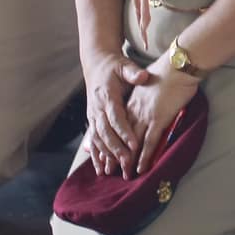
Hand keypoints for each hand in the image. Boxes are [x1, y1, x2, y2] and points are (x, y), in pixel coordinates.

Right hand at [81, 46, 150, 176]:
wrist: (97, 64)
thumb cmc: (114, 66)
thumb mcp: (124, 66)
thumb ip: (133, 72)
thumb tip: (143, 75)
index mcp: (107, 97)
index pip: (116, 118)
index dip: (125, 132)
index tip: (135, 144)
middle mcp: (97, 109)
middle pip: (106, 133)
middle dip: (116, 149)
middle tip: (127, 163)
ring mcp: (92, 116)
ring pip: (98, 139)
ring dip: (106, 155)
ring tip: (114, 170)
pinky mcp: (92, 121)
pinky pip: (93, 140)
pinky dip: (96, 155)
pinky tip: (100, 169)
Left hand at [116, 53, 199, 177]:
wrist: (177, 65)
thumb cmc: (169, 72)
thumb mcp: (151, 82)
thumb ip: (147, 95)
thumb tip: (150, 101)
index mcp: (133, 103)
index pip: (120, 126)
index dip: (113, 141)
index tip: (108, 152)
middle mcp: (135, 112)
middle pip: (121, 138)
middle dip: (115, 155)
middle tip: (110, 171)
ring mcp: (145, 116)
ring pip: (132, 143)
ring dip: (127, 160)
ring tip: (123, 175)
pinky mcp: (158, 119)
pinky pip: (148, 142)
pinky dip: (143, 156)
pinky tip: (140, 168)